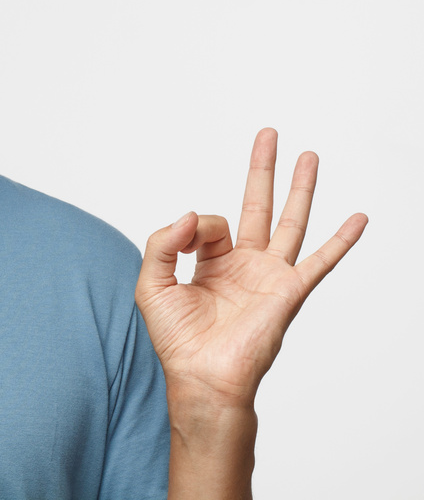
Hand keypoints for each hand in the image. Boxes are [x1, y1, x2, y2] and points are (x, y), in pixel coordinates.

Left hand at [135, 128, 366, 405]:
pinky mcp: (288, 291)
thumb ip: (164, 242)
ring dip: (300, 188)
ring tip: (309, 155)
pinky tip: (357, 218)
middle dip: (262, 169)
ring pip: (289, 221)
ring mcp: (269, 276)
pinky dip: (340, 239)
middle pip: (256, 205)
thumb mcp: (152, 283)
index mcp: (210, 263)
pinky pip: (320, 260)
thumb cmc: (177, 339)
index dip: (195, 227)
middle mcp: (243, 265)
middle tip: (268, 134)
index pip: (207, 224)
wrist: (202, 377)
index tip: (186, 240)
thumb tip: (191, 213)